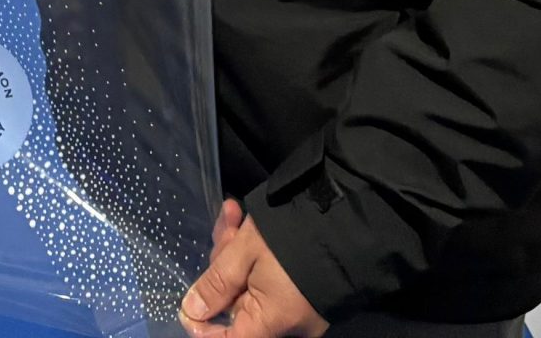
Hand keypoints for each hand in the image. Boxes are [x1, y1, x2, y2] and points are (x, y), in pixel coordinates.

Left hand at [183, 201, 326, 337]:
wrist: (350, 217)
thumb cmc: (293, 237)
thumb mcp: (245, 252)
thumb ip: (216, 284)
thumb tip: (192, 311)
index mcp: (270, 323)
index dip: (203, 324)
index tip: (190, 299)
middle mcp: (287, 326)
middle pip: (237, 306)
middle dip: (222, 267)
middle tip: (225, 229)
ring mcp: (298, 310)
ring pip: (251, 286)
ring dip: (236, 252)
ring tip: (233, 214)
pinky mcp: (305, 292)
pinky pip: (270, 281)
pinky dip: (255, 256)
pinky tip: (243, 220)